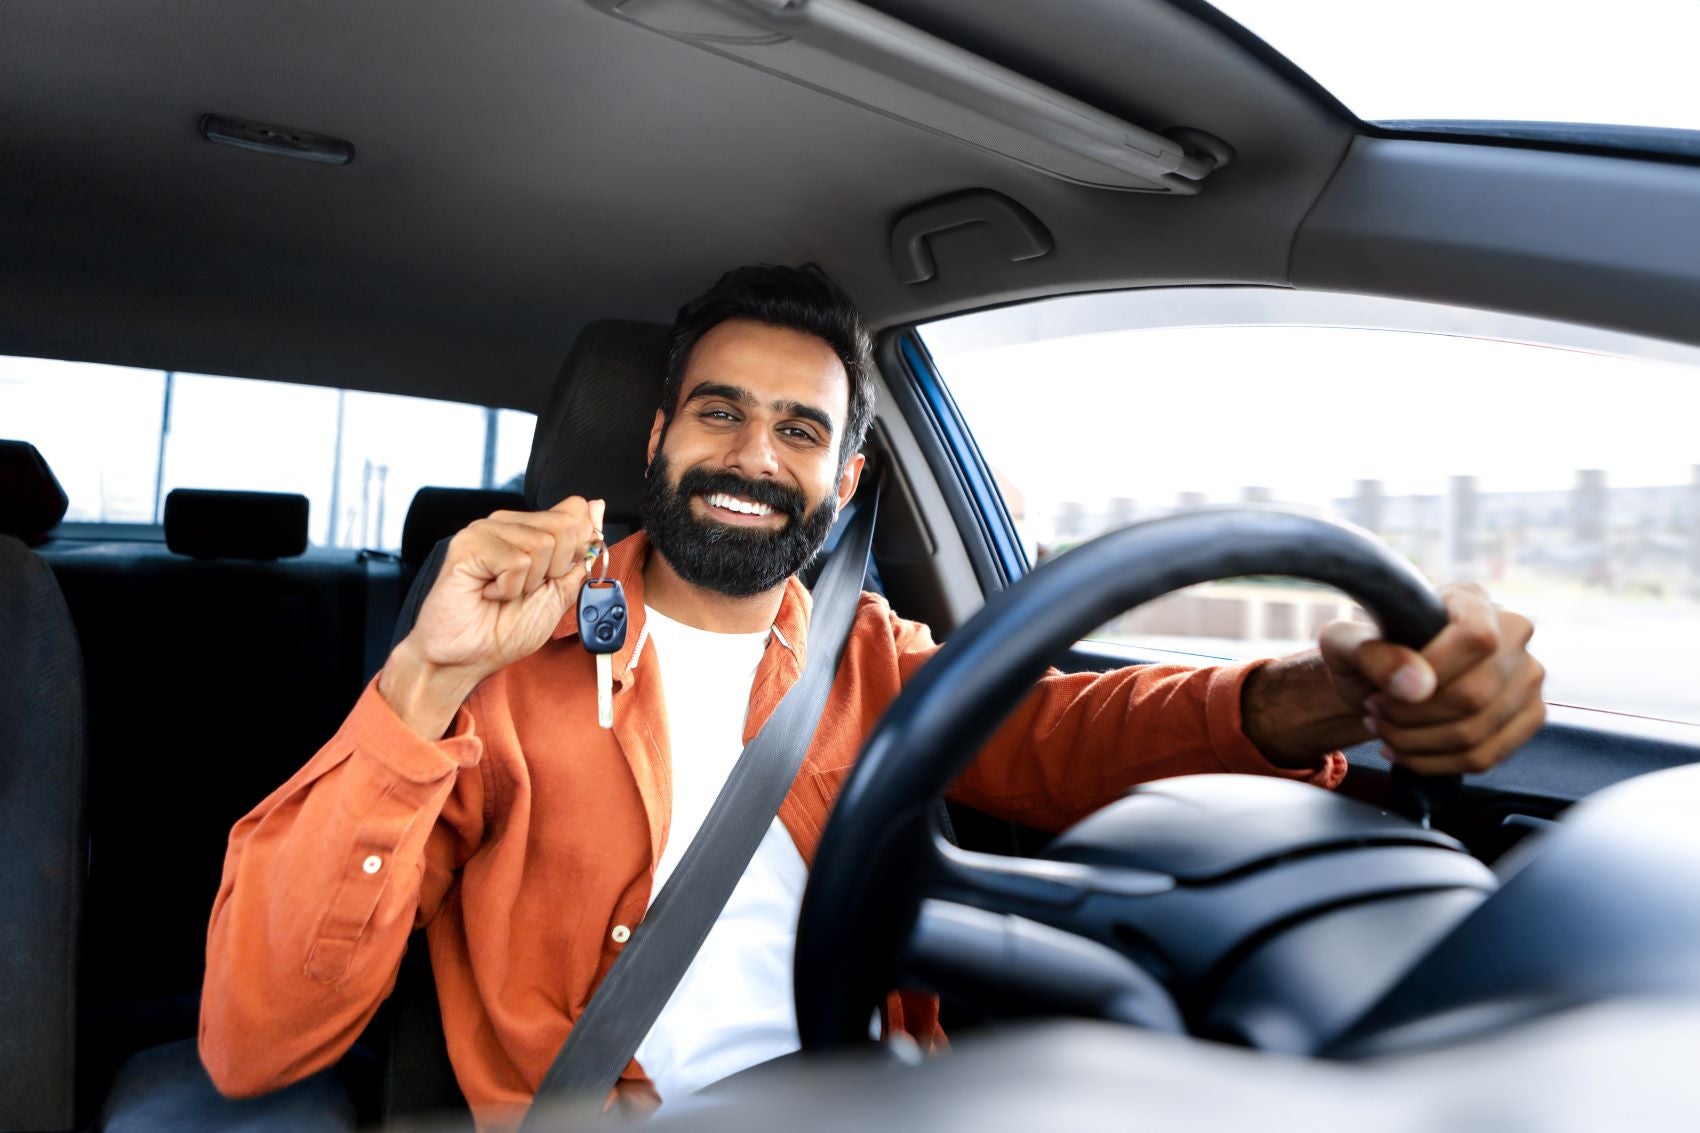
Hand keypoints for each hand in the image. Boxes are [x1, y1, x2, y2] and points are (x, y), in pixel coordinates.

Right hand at [380, 496, 605, 736]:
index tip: (554, 576)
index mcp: (529, 530)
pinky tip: (488, 593)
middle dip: (556, 569)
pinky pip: (517, 561)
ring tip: (503, 593)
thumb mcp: (558, 592)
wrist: (467, 658)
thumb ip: (579, 553)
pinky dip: (509, 588)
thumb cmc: (504, 629)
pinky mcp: (468, 544)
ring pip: (543, 544)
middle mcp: (507, 523)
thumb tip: (596, 507)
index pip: (575, 511)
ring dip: (529, 583)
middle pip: (565, 526)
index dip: (578, 549)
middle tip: (525, 590)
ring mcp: (485, 530)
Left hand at [1319, 582, 1545, 774]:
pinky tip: (1404, 750)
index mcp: (1471, 598)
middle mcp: (1513, 632)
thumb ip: (1374, 655)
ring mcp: (1528, 676)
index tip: (1385, 690)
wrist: (1383, 681)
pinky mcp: (1529, 717)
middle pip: (1475, 694)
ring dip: (1416, 743)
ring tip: (1384, 730)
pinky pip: (1485, 756)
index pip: (1476, 637)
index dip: (1433, 671)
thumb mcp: (1346, 644)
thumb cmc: (1367, 654)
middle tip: (1374, 713)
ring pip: (1477, 732)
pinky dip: (1434, 763)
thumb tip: (1417, 684)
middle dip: (1411, 716)